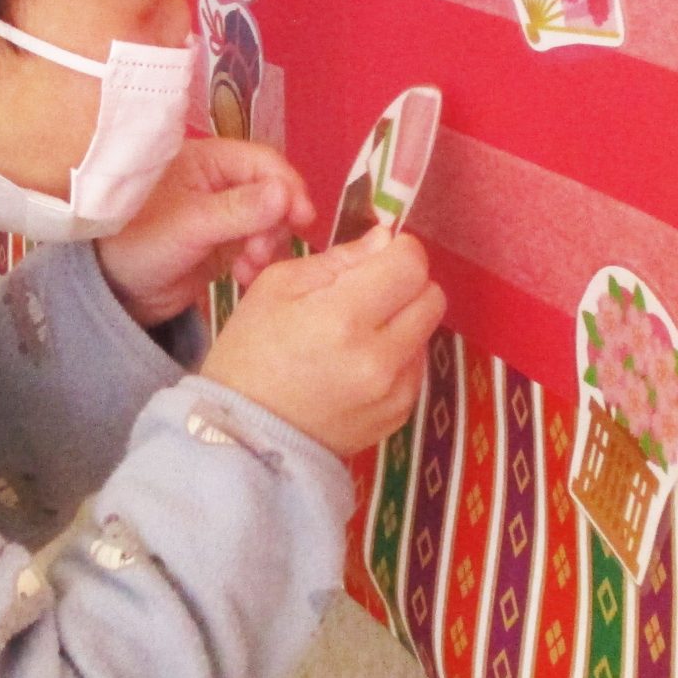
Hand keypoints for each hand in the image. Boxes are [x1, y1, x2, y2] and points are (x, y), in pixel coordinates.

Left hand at [96, 139, 312, 325]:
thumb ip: (238, 210)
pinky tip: (245, 277)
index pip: (263, 162)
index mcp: (205, 159)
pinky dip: (259, 260)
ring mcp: (222, 213)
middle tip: (263, 252)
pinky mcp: (223, 243)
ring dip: (269, 245)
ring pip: (269, 221)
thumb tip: (286, 193)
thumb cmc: (136, 244)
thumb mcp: (189, 225)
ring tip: (250, 268)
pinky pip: (257, 245)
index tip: (303, 218)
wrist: (112, 293)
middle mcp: (217, 180)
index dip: (287, 187)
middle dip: (275, 223)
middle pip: (272, 192)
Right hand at [201, 230, 444, 458]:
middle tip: (370, 290)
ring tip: (359, 332)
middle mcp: (380, 357)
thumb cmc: (249, 354)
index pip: (411, 265)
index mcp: (344, 317)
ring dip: (403, 320)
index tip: (380, 253)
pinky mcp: (398, 415)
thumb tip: (384, 240)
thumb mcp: (276, 287)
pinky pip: (416, 367)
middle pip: (431, 296)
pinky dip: (397, 355)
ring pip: (427, 331)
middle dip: (406, 283)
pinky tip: (359, 363)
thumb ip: (338, 259)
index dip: (400, 249)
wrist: (245, 437)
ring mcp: (393, 391)